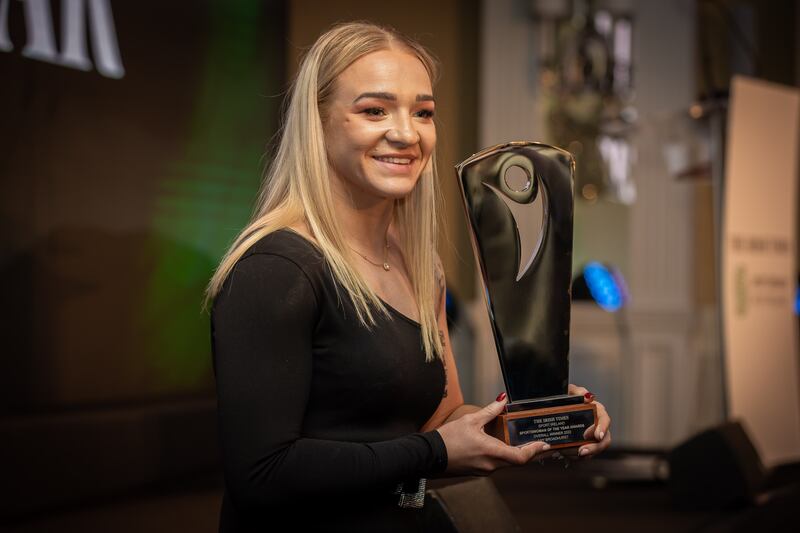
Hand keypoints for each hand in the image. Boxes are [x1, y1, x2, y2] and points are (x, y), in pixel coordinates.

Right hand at [436, 394, 550, 475]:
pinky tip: (503, 446)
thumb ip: (490, 411)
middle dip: (530, 452)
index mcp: (492, 453)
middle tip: (540, 444)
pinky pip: (496, 464)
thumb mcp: (470, 421)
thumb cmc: (448, 439)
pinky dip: (504, 456)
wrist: (429, 456)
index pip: (521, 457)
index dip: (535, 451)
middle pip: (517, 461)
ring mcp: (484, 470)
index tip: (545, 445)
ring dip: (516, 454)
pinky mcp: (478, 470)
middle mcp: (491, 465)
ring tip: (524, 443)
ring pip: (506, 463)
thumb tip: (502, 399)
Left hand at [568, 383, 611, 457]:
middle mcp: (597, 425)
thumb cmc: (566, 398)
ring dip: (586, 454)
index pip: (604, 420)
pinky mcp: (584, 444)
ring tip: (573, 454)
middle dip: (595, 447)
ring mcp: (592, 436)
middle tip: (582, 451)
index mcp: (597, 411)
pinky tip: (567, 455)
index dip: (602, 428)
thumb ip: (577, 391)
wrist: (556, 408)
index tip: (596, 436)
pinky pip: (585, 453)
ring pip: (595, 449)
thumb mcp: (570, 392)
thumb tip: (585, 395)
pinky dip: (577, 456)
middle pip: (604, 439)